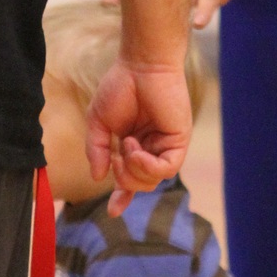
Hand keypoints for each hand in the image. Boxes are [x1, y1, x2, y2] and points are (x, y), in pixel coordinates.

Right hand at [86, 58, 191, 215]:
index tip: (112, 212)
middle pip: (140, 184)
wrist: (140, 65)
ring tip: (127, 146)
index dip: (121, 196)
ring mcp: (166, 145)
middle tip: (116, 158)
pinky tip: (135, 150)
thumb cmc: (120, 86)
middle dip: (124, 180)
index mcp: (133, 145)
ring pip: (152, 181)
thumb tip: (98, 177)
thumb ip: (98, 150)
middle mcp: (151, 148)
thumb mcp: (98, 122)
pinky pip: (166, 169)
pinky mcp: (178, 140)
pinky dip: (148, 166)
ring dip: (133, 170)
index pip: (129, 178)